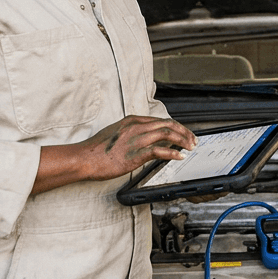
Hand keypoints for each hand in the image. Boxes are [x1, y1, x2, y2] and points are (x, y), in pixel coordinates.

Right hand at [80, 115, 196, 180]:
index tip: (184, 133)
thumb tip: (147, 139)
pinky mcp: (135, 153)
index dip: (176, 126)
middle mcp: (136, 126)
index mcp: (132, 120)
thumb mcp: (116, 133)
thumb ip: (132, 133)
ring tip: (190, 147)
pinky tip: (180, 156)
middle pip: (168, 124)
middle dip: (184, 132)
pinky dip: (173, 153)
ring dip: (183, 140)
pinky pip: (160, 151)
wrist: (84, 158)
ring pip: (167, 134)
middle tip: (193, 140)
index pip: (161, 120)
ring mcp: (136, 139)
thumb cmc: (97, 149)